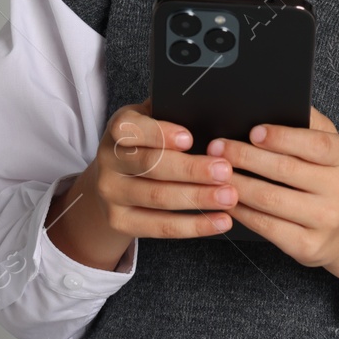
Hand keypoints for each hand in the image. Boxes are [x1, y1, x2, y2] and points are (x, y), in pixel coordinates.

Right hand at [48, 98, 236, 269]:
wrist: (113, 181)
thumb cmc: (145, 146)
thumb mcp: (150, 123)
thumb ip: (171, 116)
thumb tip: (209, 111)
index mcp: (118, 129)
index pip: (131, 129)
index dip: (160, 134)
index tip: (189, 139)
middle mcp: (109, 160)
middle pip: (151, 166)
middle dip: (191, 170)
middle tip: (225, 171)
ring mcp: (111, 193)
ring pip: (158, 198)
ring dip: (198, 198)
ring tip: (229, 196)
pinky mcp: (119, 221)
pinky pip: (160, 227)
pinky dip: (194, 226)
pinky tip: (220, 221)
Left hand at [206, 107, 338, 273]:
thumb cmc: (330, 180)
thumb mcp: (330, 149)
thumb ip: (307, 125)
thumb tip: (269, 104)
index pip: (314, 144)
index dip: (282, 137)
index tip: (253, 131)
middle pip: (285, 170)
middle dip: (244, 156)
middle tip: (217, 148)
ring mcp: (325, 221)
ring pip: (270, 199)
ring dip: (236, 183)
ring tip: (215, 172)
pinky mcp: (309, 246)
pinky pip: (266, 226)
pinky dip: (242, 211)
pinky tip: (227, 199)